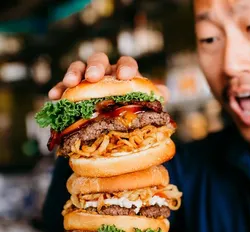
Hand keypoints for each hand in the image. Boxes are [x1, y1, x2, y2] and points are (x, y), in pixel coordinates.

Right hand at [48, 52, 168, 100]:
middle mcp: (105, 73)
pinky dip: (59, 89)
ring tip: (70, 83)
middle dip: (96, 66)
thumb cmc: (131, 109)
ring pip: (79, 68)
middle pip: (99, 61)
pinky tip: (54, 96)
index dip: (126, 67)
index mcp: (123, 73)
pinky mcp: (73, 91)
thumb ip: (153, 97)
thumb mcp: (144, 105)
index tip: (125, 76)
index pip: (126, 63)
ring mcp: (87, 80)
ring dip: (74, 73)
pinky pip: (64, 87)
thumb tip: (164, 93)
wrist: (114, 123)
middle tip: (93, 77)